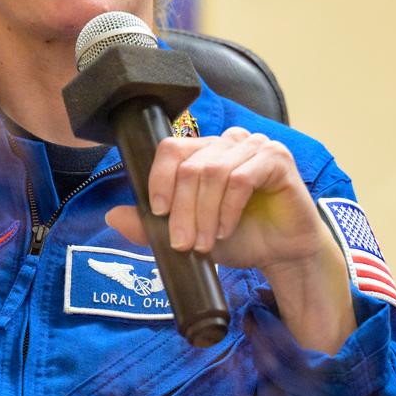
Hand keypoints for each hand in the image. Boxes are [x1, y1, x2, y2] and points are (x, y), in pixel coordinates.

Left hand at [105, 127, 320, 270]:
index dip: (159, 179)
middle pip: (190, 166)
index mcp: (205, 151)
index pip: (171, 149)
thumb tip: (113, 215)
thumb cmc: (239, 237)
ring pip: (213, 172)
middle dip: (182, 210)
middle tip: (183, 243)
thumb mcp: (188, 233)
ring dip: (204, 214)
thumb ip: (152, 226)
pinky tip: (227, 229)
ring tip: (206, 243)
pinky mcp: (276, 159)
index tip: (158, 214)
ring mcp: (254, 146)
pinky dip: (228, 209)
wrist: (282, 254)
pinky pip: (242, 178)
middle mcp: (228, 142)